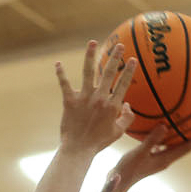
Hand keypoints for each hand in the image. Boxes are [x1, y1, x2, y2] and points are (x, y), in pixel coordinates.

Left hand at [55, 41, 135, 156]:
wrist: (78, 149)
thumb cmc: (99, 142)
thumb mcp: (118, 132)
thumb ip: (127, 118)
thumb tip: (129, 105)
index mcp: (112, 106)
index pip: (123, 84)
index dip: (129, 71)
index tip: (133, 59)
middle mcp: (99, 99)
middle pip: (109, 73)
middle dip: (115, 57)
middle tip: (119, 45)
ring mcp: (84, 98)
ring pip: (88, 72)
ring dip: (90, 56)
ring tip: (93, 42)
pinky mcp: (69, 101)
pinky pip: (64, 84)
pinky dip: (61, 74)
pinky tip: (58, 63)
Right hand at [111, 123, 190, 191]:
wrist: (118, 182)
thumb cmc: (128, 169)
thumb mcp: (140, 153)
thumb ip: (152, 140)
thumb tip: (165, 126)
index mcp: (165, 160)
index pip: (186, 148)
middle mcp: (164, 160)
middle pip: (184, 148)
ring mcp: (158, 160)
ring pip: (174, 147)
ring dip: (181, 137)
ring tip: (186, 126)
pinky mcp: (150, 159)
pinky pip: (162, 146)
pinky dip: (165, 138)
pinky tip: (162, 130)